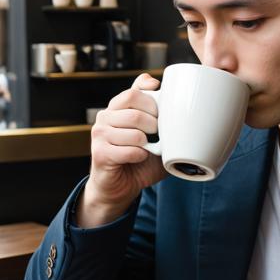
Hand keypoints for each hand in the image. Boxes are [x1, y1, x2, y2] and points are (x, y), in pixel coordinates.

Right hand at [77, 73, 166, 226]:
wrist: (119, 187)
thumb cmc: (139, 158)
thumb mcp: (153, 135)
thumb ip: (160, 116)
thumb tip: (180, 99)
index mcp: (117, 107)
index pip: (134, 91)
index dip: (152, 99)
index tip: (161, 111)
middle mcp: (105, 116)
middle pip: (135, 109)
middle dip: (154, 124)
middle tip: (157, 135)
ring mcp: (100, 134)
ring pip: (135, 133)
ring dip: (148, 144)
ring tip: (147, 149)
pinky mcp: (100, 153)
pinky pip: (131, 151)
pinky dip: (141, 157)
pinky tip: (139, 158)